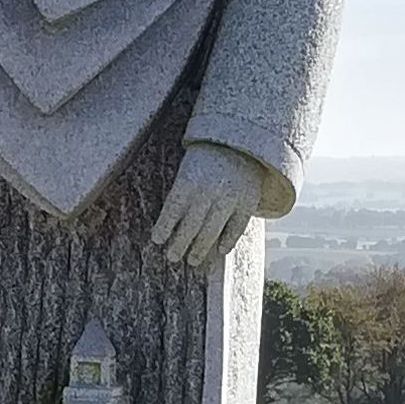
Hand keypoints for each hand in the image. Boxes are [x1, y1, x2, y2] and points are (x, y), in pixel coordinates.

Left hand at [151, 142, 272, 271]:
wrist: (241, 143)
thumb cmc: (207, 159)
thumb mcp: (189, 169)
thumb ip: (181, 194)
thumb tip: (170, 226)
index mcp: (189, 180)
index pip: (172, 211)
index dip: (164, 228)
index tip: (157, 241)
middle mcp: (208, 191)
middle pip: (191, 226)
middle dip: (179, 244)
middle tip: (172, 257)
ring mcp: (230, 198)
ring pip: (211, 231)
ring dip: (200, 249)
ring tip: (192, 260)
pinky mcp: (248, 202)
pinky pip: (236, 228)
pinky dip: (228, 241)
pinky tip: (220, 250)